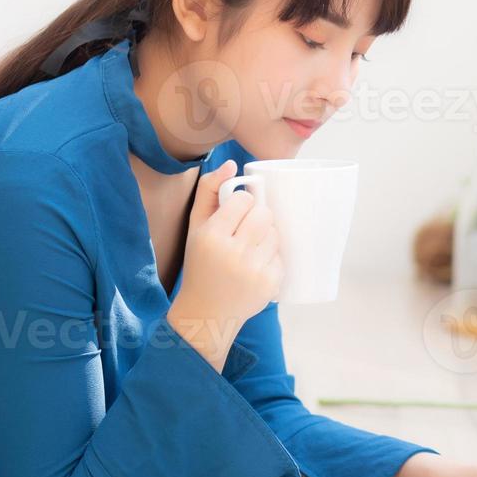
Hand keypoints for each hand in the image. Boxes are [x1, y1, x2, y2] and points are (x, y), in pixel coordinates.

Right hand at [168, 158, 284, 369]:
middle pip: (264, 214)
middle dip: (257, 218)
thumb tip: (231, 164)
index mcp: (211, 235)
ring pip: (275, 233)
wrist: (206, 313)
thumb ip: (208, 191)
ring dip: (266, 237)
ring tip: (249, 250)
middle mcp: (233, 253)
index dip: (241, 204)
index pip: (243, 200)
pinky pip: (281, 255)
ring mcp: (254, 270)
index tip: (235, 215)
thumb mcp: (195, 227)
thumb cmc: (201, 263)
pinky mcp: (270, 284)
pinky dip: (271, 257)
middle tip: (245, 231)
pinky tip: (254, 267)